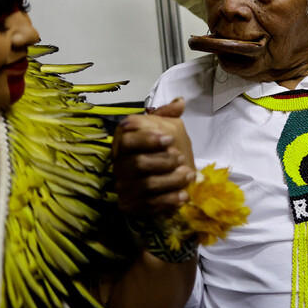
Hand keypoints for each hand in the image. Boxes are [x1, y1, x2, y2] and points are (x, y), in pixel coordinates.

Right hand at [112, 98, 194, 218]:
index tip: (170, 139)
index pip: (128, 138)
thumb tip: (180, 103)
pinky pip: (147, 205)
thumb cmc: (166, 149)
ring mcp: (121, 185)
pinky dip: (168, 200)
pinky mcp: (128, 204)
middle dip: (165, 161)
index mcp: (124, 140)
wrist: (167, 178)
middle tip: (181, 158)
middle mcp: (118, 163)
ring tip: (189, 175)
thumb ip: (170, 115)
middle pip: (138, 164)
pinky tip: (183, 195)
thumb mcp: (169, 128)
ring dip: (172, 180)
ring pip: (146, 185)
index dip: (148, 139)